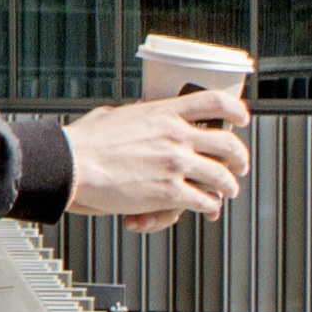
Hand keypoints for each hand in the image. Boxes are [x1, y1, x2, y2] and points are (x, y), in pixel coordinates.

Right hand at [63, 90, 255, 227]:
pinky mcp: (169, 193)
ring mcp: (175, 165)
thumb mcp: (114, 115)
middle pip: (227, 144)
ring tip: (229, 191)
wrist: (70, 166)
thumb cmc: (83, 143)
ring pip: (222, 177)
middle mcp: (176, 136)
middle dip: (239, 157)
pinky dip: (209, 207)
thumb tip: (138, 112)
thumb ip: (136, 114)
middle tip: (239, 165)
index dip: (235, 110)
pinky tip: (207, 209)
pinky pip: (204, 202)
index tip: (241, 119)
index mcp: (163, 113)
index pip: (214, 102)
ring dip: (229, 186)